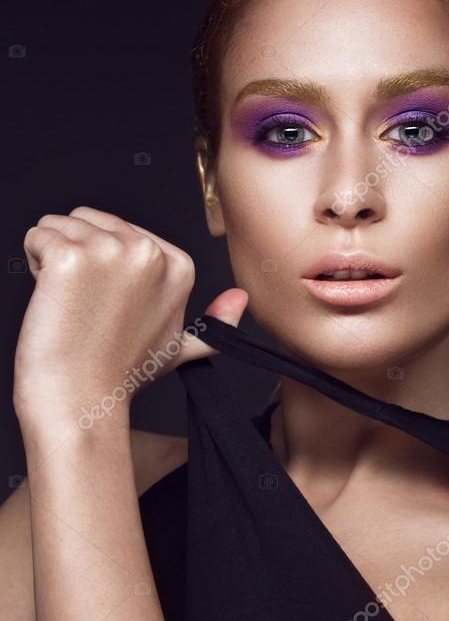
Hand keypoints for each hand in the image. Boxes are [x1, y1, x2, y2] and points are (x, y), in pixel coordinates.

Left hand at [13, 206, 248, 435]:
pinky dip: (34, 265)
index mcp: (178, 264)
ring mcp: (111, 251)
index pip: (118, 226)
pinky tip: (53, 299)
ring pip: (59, 224)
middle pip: (87, 219)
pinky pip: (37, 236)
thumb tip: (240, 300)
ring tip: (71, 303)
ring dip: (51, 260)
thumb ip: (213, 323)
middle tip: (88, 306)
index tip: (111, 305)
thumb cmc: (121, 374)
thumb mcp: (178, 346)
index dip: (102, 264)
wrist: (83, 401)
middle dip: (77, 255)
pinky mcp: (71, 256)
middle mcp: (150, 250)